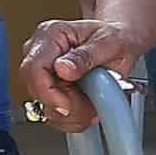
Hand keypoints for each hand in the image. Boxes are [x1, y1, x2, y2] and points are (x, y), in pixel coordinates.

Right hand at [17, 16, 146, 131]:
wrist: (122, 41)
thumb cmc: (115, 36)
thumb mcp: (110, 42)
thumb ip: (86, 55)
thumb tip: (62, 69)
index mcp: (51, 35)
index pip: (33, 68)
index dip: (47, 92)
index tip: (68, 105)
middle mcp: (41, 53)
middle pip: (36, 90)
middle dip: (65, 106)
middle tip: (91, 104)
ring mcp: (44, 73)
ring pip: (44, 106)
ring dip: (72, 115)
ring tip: (94, 104)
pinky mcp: (51, 90)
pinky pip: (53, 114)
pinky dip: (73, 119)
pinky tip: (88, 109)